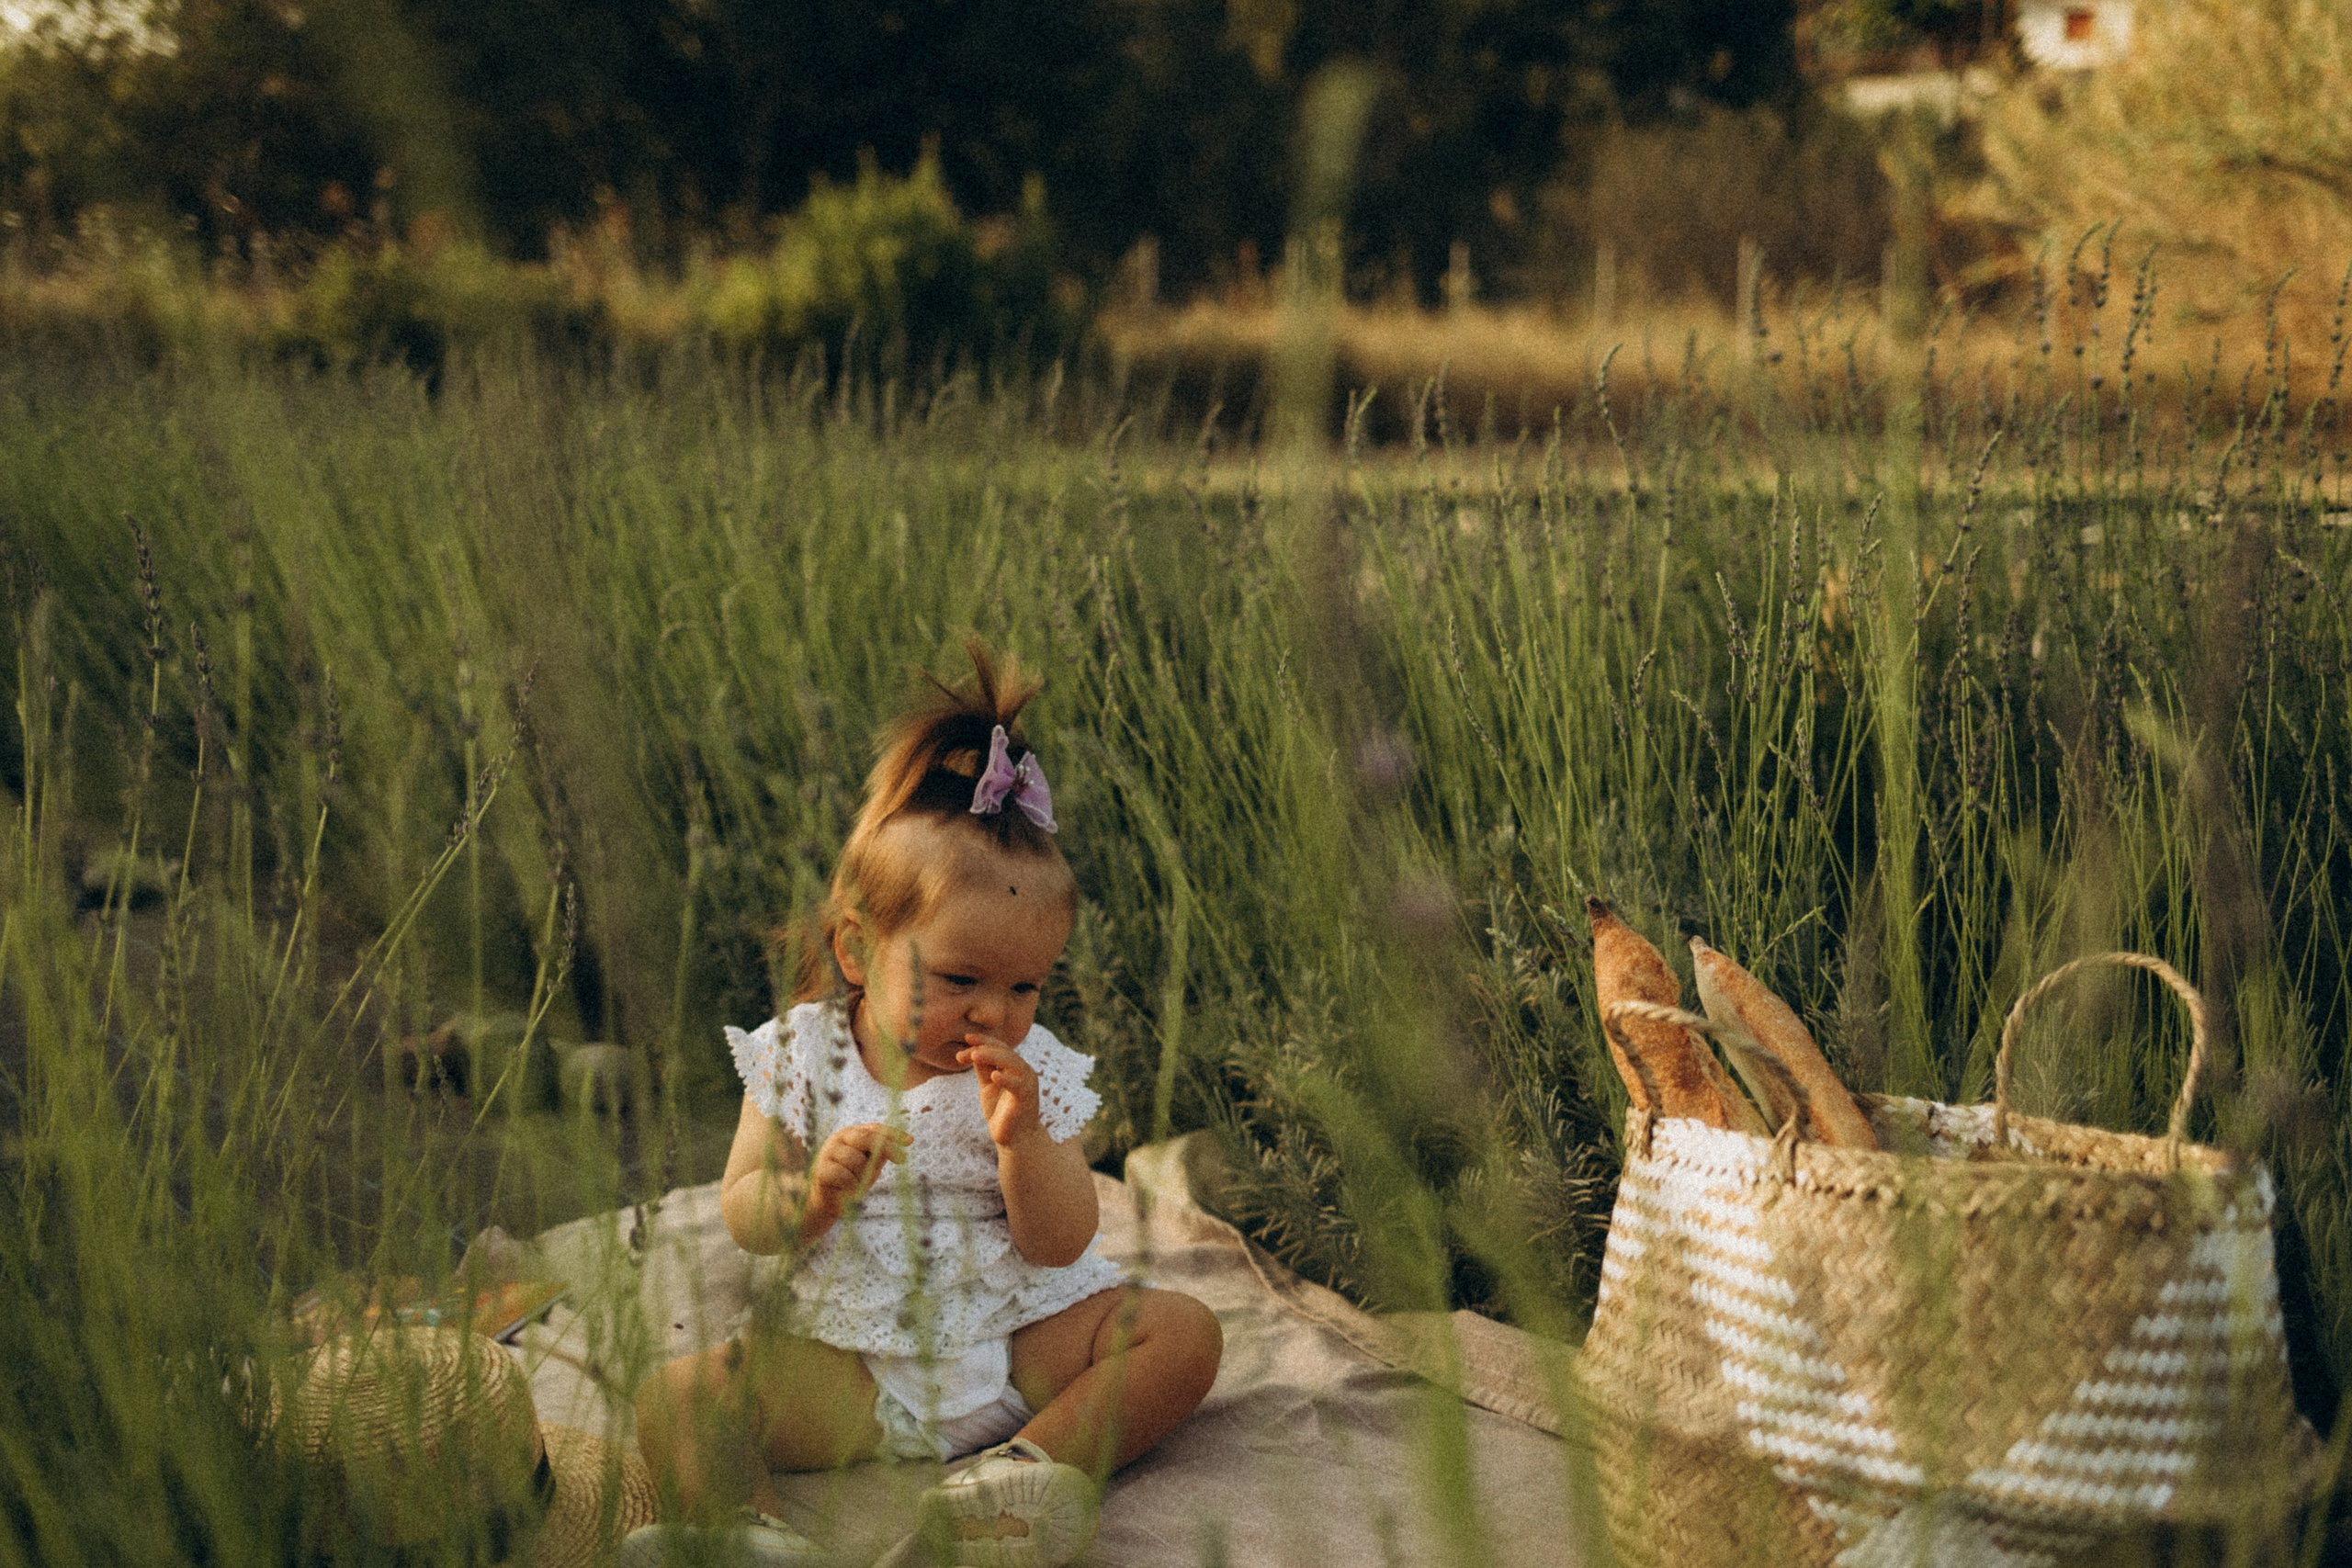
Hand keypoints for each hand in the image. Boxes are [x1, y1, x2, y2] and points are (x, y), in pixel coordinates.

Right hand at [805, 1122, 909, 1226]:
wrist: (827, 1202)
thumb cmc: (852, 1181)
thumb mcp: (870, 1166)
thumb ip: (880, 1154)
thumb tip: (901, 1144)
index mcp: (852, 1134)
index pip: (874, 1128)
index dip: (893, 1133)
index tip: (910, 1141)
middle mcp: (839, 1138)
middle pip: (866, 1137)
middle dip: (887, 1147)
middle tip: (903, 1159)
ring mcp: (828, 1152)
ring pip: (856, 1159)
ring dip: (863, 1176)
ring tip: (859, 1185)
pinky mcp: (820, 1169)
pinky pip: (844, 1175)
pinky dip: (852, 1186)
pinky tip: (850, 1191)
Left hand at [958, 1034, 1045, 1148]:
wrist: (1016, 1140)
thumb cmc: (1002, 1113)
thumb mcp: (988, 1088)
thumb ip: (983, 1070)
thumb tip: (972, 1051)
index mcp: (1015, 1068)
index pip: (1000, 1047)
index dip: (984, 1041)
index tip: (966, 1038)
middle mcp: (1024, 1072)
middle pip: (1005, 1052)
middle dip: (984, 1047)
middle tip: (965, 1048)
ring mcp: (1027, 1084)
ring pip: (1012, 1063)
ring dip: (993, 1057)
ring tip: (975, 1055)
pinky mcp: (1026, 1099)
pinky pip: (1017, 1085)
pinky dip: (1006, 1079)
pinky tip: (994, 1075)